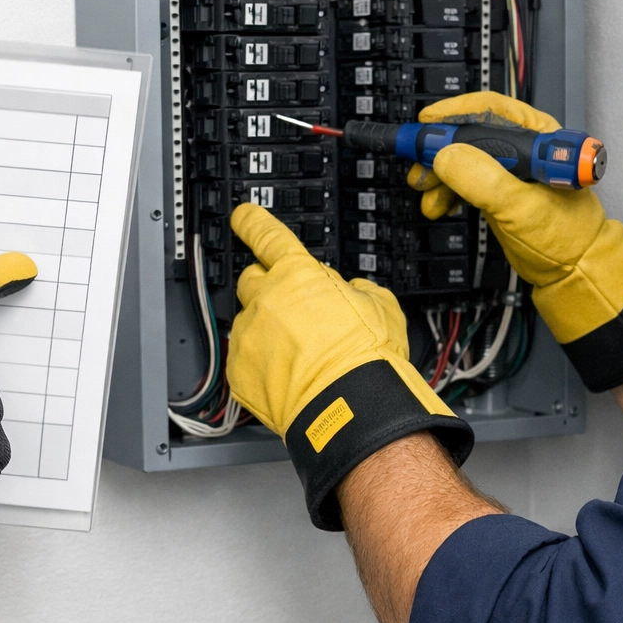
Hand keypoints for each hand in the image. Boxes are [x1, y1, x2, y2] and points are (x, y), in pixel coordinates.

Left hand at [228, 204, 472, 529]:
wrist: (349, 407)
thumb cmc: (366, 359)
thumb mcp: (383, 308)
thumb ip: (363, 290)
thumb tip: (357, 290)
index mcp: (299, 275)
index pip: (267, 235)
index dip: (253, 222)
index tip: (243, 216)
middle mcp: (267, 299)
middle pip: (250, 278)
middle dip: (266, 287)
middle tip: (289, 308)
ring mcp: (250, 334)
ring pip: (248, 321)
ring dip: (265, 329)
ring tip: (295, 354)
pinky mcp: (239, 370)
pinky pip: (243, 358)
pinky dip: (259, 363)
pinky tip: (285, 375)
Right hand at [407, 92, 622, 343]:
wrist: (572, 271)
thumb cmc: (567, 237)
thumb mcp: (521, 207)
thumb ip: (484, 180)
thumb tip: (446, 156)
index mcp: (538, 137)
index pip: (490, 110)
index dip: (454, 114)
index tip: (427, 125)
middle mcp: (523, 146)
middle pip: (469, 133)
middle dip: (439, 149)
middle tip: (417, 163)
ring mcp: (509, 169)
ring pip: (461, 158)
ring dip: (437, 173)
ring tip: (424, 189)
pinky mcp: (498, 190)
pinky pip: (463, 181)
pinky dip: (445, 191)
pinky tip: (437, 203)